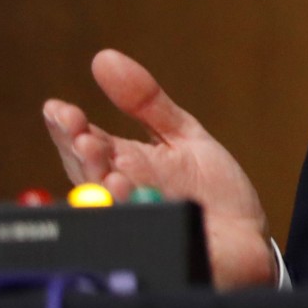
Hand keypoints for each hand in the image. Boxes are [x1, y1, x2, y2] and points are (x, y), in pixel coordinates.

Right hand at [42, 49, 277, 289]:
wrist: (248, 239)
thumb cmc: (210, 190)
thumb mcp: (182, 136)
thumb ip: (145, 101)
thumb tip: (105, 57)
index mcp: (123, 168)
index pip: (83, 146)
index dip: (67, 130)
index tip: (59, 110)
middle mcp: (121, 199)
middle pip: (90, 180)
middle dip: (84, 158)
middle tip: (84, 138)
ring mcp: (138, 226)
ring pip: (108, 214)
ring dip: (107, 193)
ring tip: (115, 173)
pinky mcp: (160, 250)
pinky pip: (142, 242)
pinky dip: (139, 222)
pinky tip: (137, 204)